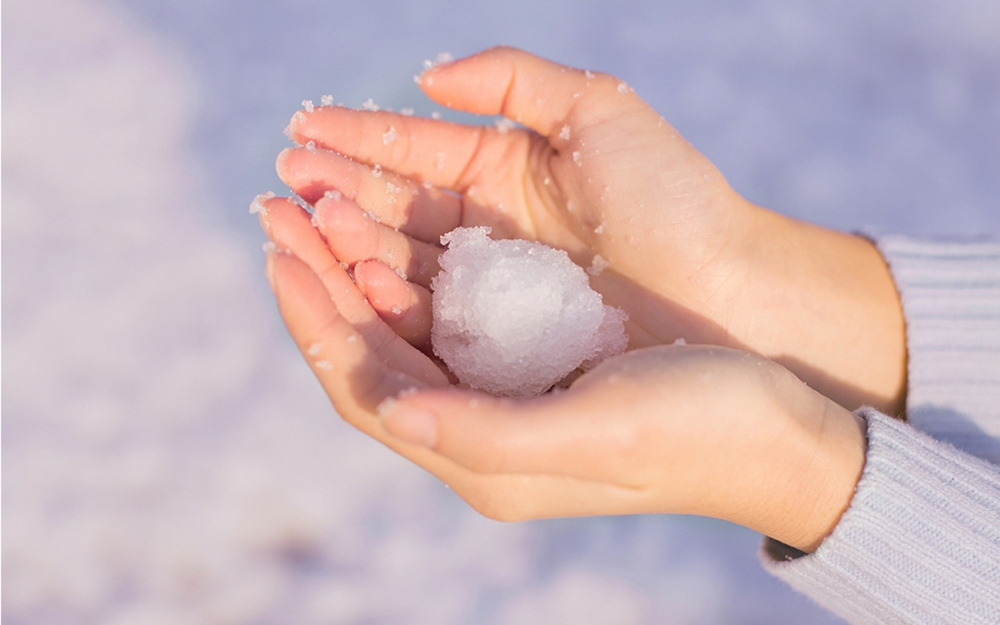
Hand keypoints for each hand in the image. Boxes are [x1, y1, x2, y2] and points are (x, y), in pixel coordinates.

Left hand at [258, 230, 864, 552]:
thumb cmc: (701, 427)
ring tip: (321, 206)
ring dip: (358, 269)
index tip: (281, 249)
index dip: (315, 320)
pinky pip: (447, 318)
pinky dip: (412, 273)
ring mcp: (501, 399)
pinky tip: (398, 232)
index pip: (365, 387)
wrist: (777, 426)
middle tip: (279, 208)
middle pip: (371, 354)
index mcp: (483, 461)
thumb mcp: (599, 430)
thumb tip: (390, 412)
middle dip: (322, 281)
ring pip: (403, 331)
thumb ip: (490, 434)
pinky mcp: (529, 368)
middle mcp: (478, 435)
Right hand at [276, 46, 905, 413]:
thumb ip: (511, 79)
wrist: (730, 292)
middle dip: (334, 196)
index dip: (356, 142)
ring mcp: (488, 289)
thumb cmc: (672, 198)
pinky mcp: (496, 343)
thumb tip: (425, 74)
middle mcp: (487, 230)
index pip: (413, 152)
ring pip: (400, 263)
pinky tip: (346, 278)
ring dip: (345, 245)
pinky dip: (385, 297)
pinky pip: (429, 317)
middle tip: (278, 189)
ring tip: (295, 228)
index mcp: (505, 171)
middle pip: (393, 210)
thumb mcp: (598, 111)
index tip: (299, 134)